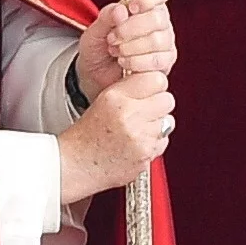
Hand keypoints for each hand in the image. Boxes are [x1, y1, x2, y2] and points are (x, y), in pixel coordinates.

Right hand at [56, 70, 172, 202]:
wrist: (77, 165)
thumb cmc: (87, 135)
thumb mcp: (104, 101)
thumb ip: (130, 89)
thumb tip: (156, 81)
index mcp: (116, 97)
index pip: (157, 79)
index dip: (154, 85)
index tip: (149, 90)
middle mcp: (129, 115)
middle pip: (167, 99)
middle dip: (159, 104)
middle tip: (145, 111)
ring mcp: (139, 136)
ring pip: (168, 121)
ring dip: (157, 124)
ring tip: (138, 129)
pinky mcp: (146, 154)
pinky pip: (164, 141)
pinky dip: (155, 142)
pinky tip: (138, 143)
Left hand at [74, 0, 176, 102]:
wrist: (95, 76)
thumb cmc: (98, 48)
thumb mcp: (94, 31)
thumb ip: (107, 17)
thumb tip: (122, 10)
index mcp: (145, 3)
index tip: (132, 7)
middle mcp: (159, 21)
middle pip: (158, 18)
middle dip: (130, 29)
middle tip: (113, 38)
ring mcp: (165, 42)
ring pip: (158, 40)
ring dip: (131, 47)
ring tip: (115, 50)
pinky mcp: (165, 62)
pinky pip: (157, 60)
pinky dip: (136, 62)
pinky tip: (124, 62)